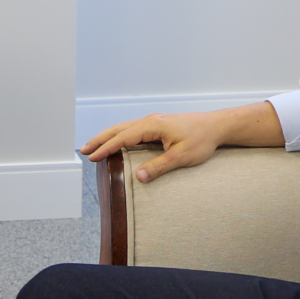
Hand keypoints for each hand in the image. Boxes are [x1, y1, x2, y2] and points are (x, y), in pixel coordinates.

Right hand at [82, 110, 232, 182]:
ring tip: (93, 146)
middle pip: (118, 129)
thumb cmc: (201, 140)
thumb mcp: (180, 157)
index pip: (122, 137)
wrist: (216, 126)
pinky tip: (116, 143)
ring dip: (107, 137)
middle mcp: (150, 121)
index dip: (106, 148)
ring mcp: (153, 122)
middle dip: (99, 140)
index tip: (92, 157)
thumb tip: (138, 177)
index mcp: (152, 125)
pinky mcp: (157, 125)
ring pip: (124, 128)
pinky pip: (132, 130)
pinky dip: (119, 136)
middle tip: (83, 151)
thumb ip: (158, 167)